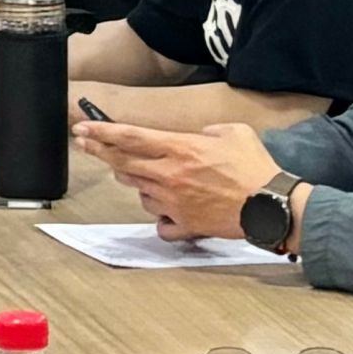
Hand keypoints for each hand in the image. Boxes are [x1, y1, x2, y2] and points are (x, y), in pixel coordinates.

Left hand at [72, 119, 280, 242]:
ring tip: (153, 179)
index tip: (81, 129)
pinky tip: (169, 213)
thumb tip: (199, 136)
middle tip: (85, 145)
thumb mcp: (234, 132)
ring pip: (139, 193)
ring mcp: (173, 202)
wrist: (271, 205)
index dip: (101, 132)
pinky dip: (162, 219)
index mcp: (180, 148)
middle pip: (121, 164)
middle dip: (99, 153)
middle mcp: (169, 175)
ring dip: (138, 184)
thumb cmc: (256, 168)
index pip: (129, 137)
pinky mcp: (184, 224)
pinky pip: (160, 224)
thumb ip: (209, 130)